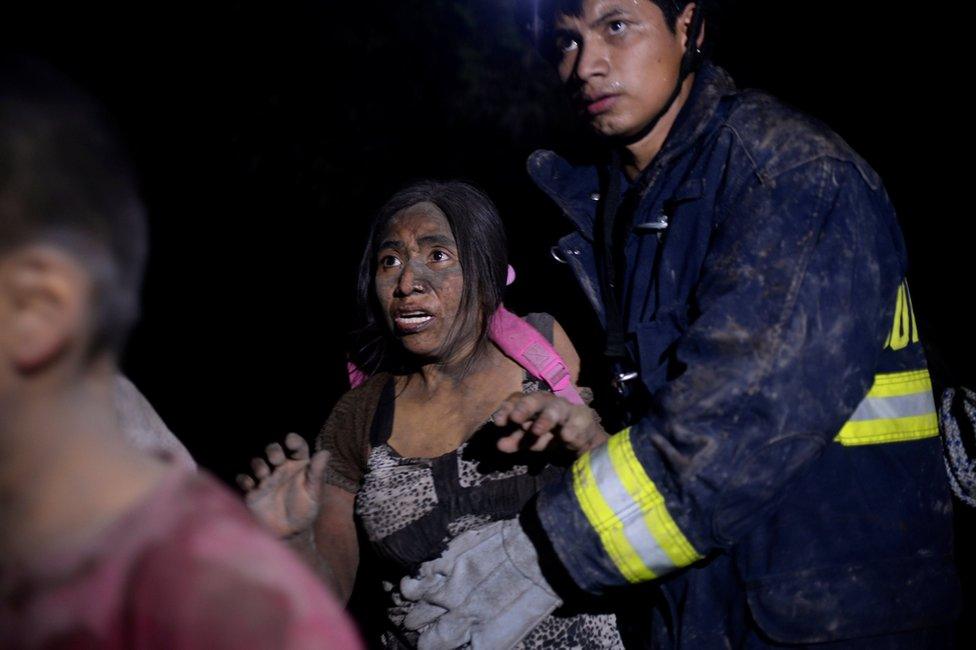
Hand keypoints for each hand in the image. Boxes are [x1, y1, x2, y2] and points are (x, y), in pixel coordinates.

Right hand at [236, 432, 328, 537]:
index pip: (297, 447)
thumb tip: (325, 452)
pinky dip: (245, 480)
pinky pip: (243, 479)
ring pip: (257, 462)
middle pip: (273, 450)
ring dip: (258, 465)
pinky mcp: (252, 491)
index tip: (290, 440)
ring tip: (264, 475)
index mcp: (299, 465)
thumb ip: (317, 473)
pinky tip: (252, 487)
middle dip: (272, 450)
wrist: (289, 533)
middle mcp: (281, 468)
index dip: (294, 441)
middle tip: (276, 459)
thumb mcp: (313, 493)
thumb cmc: (305, 511)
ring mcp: (265, 478)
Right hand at [399, 520, 560, 648]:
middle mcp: (464, 617)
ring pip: (418, 609)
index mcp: (487, 638)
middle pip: (430, 639)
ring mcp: (454, 588)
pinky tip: (414, 582)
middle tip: (422, 631)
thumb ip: (489, 636)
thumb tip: (471, 639)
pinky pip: (423, 576)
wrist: (545, 548)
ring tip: (413, 609)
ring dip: (414, 612)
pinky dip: (414, 582)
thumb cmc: (542, 587)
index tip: (436, 645)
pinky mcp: (452, 560)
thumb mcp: (520, 624)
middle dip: (425, 638)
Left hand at [493, 391, 607, 455]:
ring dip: (546, 419)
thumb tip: (499, 445)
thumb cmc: (551, 433)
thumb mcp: (531, 439)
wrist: (582, 435)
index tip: (498, 422)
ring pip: (556, 410)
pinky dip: (571, 431)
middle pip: (536, 399)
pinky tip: (565, 437)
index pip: (518, 399)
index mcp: (533, 404)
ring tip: (536, 430)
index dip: (508, 408)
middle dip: (525, 407)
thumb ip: (516, 441)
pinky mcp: (583, 420)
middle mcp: (548, 403)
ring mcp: (566, 410)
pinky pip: (577, 424)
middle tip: (514, 418)